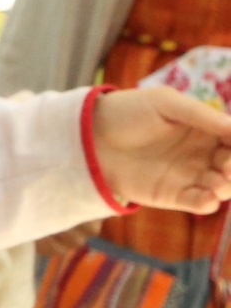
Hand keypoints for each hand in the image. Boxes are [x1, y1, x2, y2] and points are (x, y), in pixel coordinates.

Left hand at [89, 86, 230, 212]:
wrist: (90, 137)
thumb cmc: (128, 112)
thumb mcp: (165, 104)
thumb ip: (201, 115)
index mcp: (206, 128)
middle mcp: (203, 153)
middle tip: (226, 166)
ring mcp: (190, 175)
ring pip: (223, 186)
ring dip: (226, 186)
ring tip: (216, 182)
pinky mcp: (173, 195)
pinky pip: (201, 203)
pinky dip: (209, 203)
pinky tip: (207, 198)